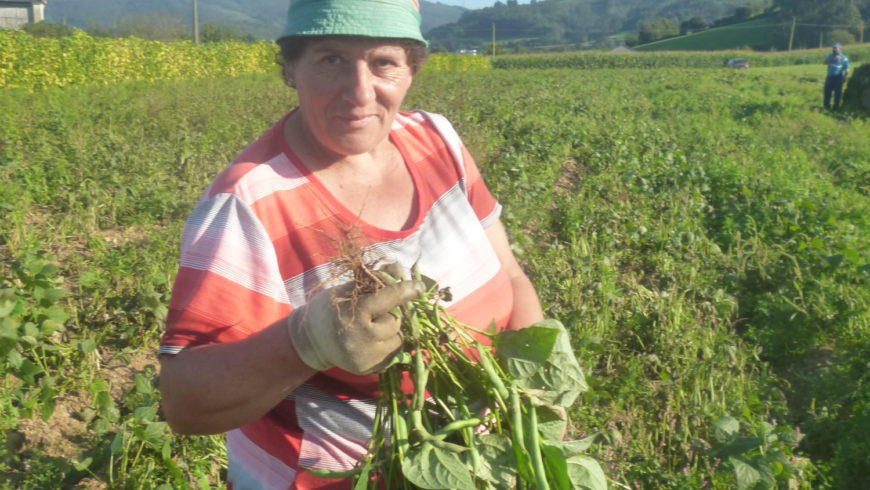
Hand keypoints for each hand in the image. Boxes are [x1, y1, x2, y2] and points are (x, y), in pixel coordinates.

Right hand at [287, 273, 422, 374]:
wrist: (310, 341)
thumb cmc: (329, 309)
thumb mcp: (347, 289)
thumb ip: (373, 280)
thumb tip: (399, 268)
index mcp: (354, 313)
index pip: (388, 299)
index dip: (406, 290)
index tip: (420, 287)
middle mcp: (361, 339)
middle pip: (395, 321)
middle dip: (390, 314)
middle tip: (374, 312)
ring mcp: (366, 358)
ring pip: (397, 338)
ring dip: (390, 330)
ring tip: (371, 327)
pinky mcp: (369, 369)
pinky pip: (393, 353)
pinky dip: (387, 344)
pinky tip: (371, 340)